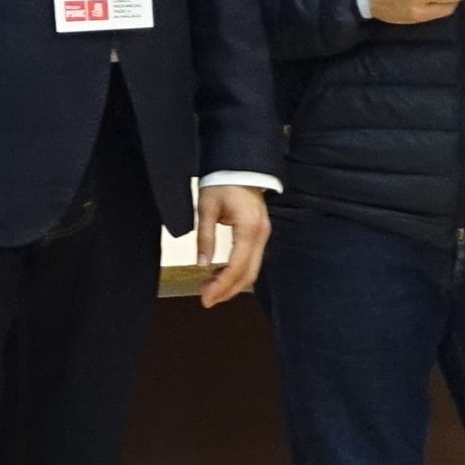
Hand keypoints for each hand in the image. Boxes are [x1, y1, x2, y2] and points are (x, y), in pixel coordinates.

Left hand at [198, 182, 271, 306]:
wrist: (240, 165)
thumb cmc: (223, 181)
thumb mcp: (206, 207)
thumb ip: (205, 237)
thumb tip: (201, 264)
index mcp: (248, 228)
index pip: (237, 266)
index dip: (222, 286)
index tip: (205, 297)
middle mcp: (261, 234)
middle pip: (248, 274)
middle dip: (227, 290)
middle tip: (206, 299)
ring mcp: (263, 234)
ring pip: (251, 270)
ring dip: (232, 283)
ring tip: (209, 288)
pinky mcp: (260, 234)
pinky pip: (251, 260)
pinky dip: (236, 272)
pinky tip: (219, 275)